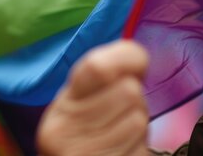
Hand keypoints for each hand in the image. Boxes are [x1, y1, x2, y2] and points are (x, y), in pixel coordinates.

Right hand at [36, 41, 149, 155]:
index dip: (125, 60)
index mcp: (62, 104)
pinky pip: (141, 150)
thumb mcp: (82, 104)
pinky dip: (138, 150)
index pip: (97, 67)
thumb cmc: (85, 138)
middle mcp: (64, 129)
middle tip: (119, 114)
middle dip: (134, 101)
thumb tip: (133, 57)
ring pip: (139, 120)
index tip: (134, 67)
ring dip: (138, 128)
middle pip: (128, 91)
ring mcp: (82, 153)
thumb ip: (101, 78)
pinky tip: (121, 153)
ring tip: (119, 136)